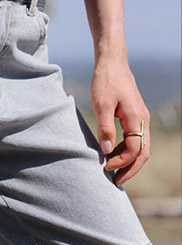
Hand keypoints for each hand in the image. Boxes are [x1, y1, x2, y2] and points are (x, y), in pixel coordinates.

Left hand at [90, 55, 149, 185]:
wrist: (112, 62)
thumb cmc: (105, 81)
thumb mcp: (101, 105)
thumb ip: (104, 128)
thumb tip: (106, 151)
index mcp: (136, 118)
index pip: (134, 149)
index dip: (121, 162)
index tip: (105, 168)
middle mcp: (142, 120)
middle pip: (143, 153)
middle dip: (130, 169)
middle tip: (116, 182)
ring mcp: (140, 118)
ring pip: (141, 147)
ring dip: (128, 162)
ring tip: (112, 172)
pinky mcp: (134, 116)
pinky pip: (135, 139)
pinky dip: (126, 151)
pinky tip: (112, 155)